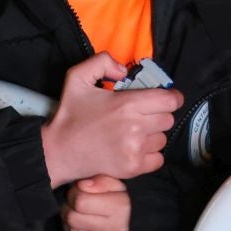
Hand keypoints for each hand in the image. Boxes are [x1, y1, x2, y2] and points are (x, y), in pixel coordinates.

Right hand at [40, 53, 182, 187]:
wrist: (59, 150)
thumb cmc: (71, 113)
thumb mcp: (77, 76)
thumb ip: (102, 62)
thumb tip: (124, 70)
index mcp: (127, 104)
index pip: (169, 100)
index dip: (172, 97)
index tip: (165, 97)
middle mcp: (135, 127)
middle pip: (168, 119)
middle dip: (158, 114)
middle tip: (141, 114)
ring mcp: (135, 150)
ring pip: (163, 139)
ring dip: (153, 134)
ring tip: (135, 132)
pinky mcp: (133, 168)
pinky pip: (158, 159)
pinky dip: (151, 153)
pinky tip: (135, 148)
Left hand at [62, 175, 130, 230]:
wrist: (133, 224)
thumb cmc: (116, 199)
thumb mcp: (112, 183)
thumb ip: (99, 179)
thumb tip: (83, 186)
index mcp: (121, 206)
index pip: (79, 201)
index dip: (74, 194)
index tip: (79, 193)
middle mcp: (117, 228)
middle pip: (72, 218)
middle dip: (70, 209)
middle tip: (76, 207)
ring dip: (70, 224)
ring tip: (79, 218)